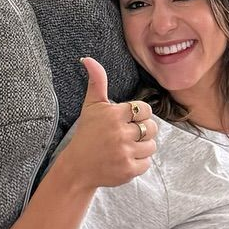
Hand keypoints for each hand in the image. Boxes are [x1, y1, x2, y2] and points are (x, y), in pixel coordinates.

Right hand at [60, 57, 157, 193]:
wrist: (77, 167)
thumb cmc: (87, 134)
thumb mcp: (91, 106)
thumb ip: (97, 82)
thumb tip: (88, 59)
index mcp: (114, 114)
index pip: (145, 110)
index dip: (140, 115)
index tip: (129, 120)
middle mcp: (121, 133)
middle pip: (152, 127)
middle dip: (143, 131)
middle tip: (128, 135)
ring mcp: (125, 152)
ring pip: (151, 146)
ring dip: (142, 147)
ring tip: (126, 147)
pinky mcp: (129, 170)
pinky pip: (147, 163)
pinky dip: (139, 162)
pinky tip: (125, 159)